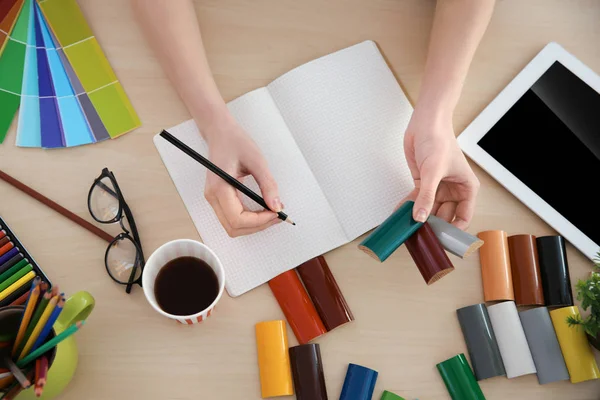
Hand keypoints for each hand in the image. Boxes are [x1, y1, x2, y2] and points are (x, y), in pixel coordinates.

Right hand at [202, 114, 281, 236]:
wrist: (220, 132)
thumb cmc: (234, 141)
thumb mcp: (257, 161)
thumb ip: (268, 185)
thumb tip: (276, 206)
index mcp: (219, 187)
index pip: (237, 219)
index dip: (259, 221)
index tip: (275, 213)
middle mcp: (213, 196)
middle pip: (234, 228)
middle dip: (258, 226)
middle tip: (277, 216)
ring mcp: (214, 199)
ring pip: (233, 226)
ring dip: (254, 225)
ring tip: (271, 213)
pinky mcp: (219, 198)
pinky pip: (233, 218)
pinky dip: (249, 219)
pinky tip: (262, 210)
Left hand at [401, 113, 479, 229]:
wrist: (425, 123)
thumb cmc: (439, 140)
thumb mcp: (434, 171)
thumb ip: (427, 196)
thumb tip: (420, 217)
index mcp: (466, 188)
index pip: (463, 217)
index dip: (453, 230)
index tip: (441, 239)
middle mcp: (453, 190)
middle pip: (444, 216)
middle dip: (432, 225)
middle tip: (419, 235)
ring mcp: (437, 188)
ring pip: (428, 210)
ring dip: (418, 217)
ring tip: (406, 227)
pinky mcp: (422, 183)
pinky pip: (416, 200)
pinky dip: (408, 207)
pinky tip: (399, 215)